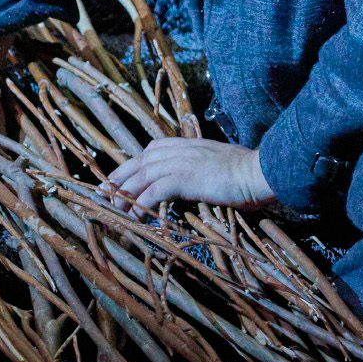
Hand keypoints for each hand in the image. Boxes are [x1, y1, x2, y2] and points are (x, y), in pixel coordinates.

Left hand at [108, 137, 274, 212]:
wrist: (259, 172)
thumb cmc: (245, 174)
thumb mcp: (217, 164)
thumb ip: (201, 168)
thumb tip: (194, 183)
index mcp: (187, 144)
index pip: (150, 150)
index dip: (131, 165)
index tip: (118, 178)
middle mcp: (180, 149)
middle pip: (139, 162)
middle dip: (119, 178)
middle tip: (103, 194)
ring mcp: (181, 161)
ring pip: (142, 176)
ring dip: (125, 194)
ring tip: (114, 210)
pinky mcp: (185, 177)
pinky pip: (154, 192)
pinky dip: (141, 204)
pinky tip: (134, 217)